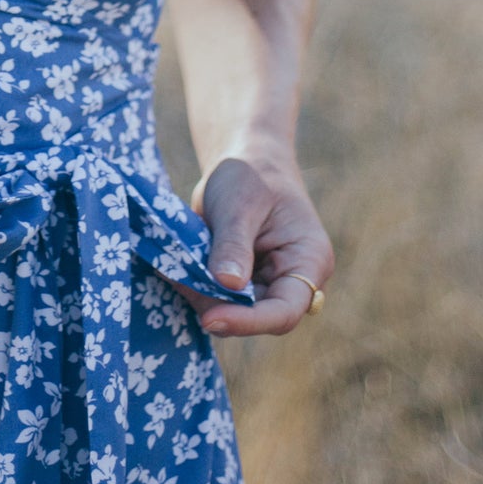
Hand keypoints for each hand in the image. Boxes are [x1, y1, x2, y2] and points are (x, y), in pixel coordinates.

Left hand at [169, 151, 334, 337]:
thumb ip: (234, 244)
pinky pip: (221, 298)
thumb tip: (227, 284)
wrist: (245, 162)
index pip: (285, 310)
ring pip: (236, 311)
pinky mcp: (245, 284)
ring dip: (204, 298)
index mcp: (309, 260)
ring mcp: (269, 284)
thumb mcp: (240, 204)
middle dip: (219, 307)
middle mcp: (294, 281)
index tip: (211, 318)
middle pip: (258, 316)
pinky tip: (175, 269)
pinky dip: (198, 288)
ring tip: (174, 269)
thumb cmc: (251, 174)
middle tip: (181, 281)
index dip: (249, 321)